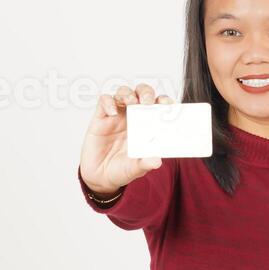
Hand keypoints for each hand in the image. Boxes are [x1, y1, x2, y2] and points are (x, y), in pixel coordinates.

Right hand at [79, 82, 172, 196]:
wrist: (100, 177)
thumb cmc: (121, 169)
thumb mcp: (136, 168)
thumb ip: (145, 163)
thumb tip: (157, 160)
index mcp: (147, 125)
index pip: (158, 106)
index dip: (164, 101)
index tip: (168, 105)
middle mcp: (133, 117)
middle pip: (142, 93)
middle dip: (146, 93)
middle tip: (147, 102)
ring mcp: (117, 115)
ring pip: (123, 92)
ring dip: (128, 94)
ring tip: (131, 102)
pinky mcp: (100, 117)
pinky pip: (104, 101)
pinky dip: (109, 102)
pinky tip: (112, 113)